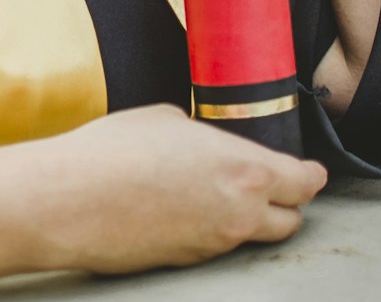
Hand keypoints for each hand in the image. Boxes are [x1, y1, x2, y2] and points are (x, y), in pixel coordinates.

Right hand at [28, 105, 326, 273]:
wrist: (70, 200)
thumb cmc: (114, 150)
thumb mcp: (165, 117)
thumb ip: (199, 133)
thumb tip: (199, 141)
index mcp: (244, 170)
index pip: (304, 182)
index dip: (310, 175)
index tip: (310, 171)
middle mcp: (239, 215)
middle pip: (290, 220)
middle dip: (286, 202)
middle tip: (271, 184)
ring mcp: (214, 246)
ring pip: (252, 236)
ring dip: (247, 218)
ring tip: (217, 193)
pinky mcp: (187, 264)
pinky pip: (215, 246)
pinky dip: (211, 229)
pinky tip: (180, 208)